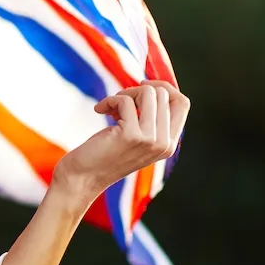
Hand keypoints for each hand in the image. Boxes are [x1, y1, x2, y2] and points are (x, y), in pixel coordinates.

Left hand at [51, 80, 188, 204]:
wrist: (82, 179)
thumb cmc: (105, 153)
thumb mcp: (134, 135)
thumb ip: (149, 117)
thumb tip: (152, 85)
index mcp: (169, 144)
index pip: (182, 103)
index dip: (164, 87)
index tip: (142, 86)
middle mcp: (164, 143)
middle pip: (164, 94)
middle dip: (138, 90)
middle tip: (119, 102)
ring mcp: (150, 140)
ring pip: (148, 93)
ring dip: (125, 93)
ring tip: (111, 107)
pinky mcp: (131, 135)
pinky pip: (125, 100)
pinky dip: (109, 100)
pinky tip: (100, 110)